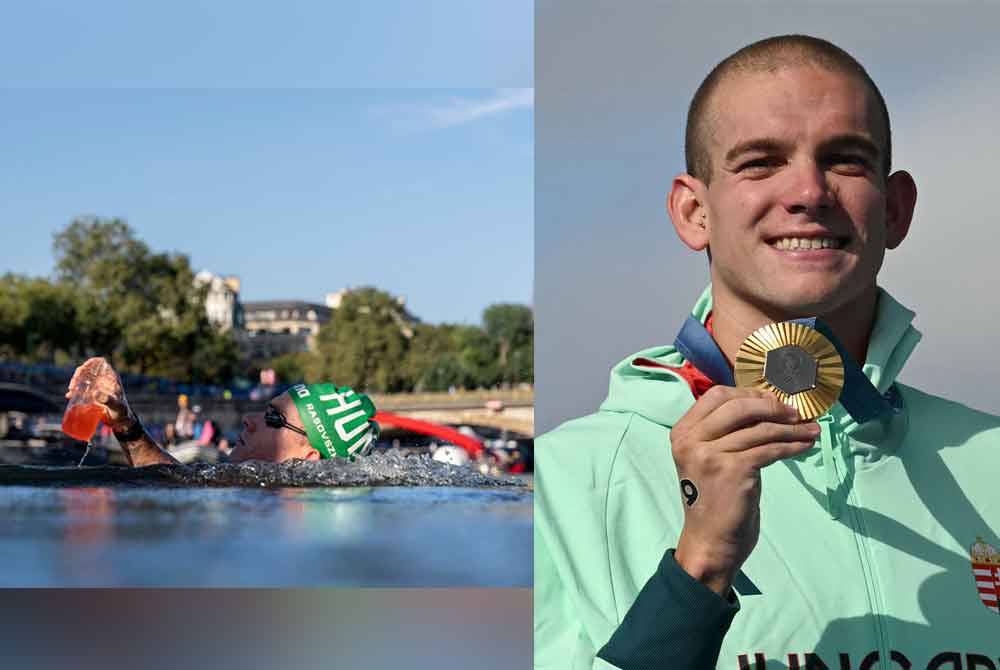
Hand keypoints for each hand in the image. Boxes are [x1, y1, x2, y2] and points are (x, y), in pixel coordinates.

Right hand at [65, 357, 133, 430]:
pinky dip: (75, 390)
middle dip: (78, 375)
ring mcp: (98, 386)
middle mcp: (104, 379)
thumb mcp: (116, 405)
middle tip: (72, 386)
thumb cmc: (121, 411)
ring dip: (75, 383)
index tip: (82, 369)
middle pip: (88, 370)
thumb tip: (95, 393)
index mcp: (111, 377)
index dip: (90, 363)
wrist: (119, 420)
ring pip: (83, 378)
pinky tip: (69, 396)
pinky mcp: (93, 394)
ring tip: (70, 393)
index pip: (100, 363)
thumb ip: (108, 400)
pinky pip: (81, 388)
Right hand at [670, 386, 820, 594]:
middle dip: (771, 405)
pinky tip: (805, 446)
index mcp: (682, 433)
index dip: (748, 393)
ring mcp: (710, 454)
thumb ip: (721, 432)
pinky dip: (793, 445)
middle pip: (738, 404)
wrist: (710, 541)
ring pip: (760, 429)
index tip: (772, 401)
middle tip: (795, 413)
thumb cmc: (713, 500)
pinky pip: (770, 449)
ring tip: (811, 430)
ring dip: (791, 428)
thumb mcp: (707, 458)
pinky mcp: (732, 470)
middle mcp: (690, 440)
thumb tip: (763, 405)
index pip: (716, 395)